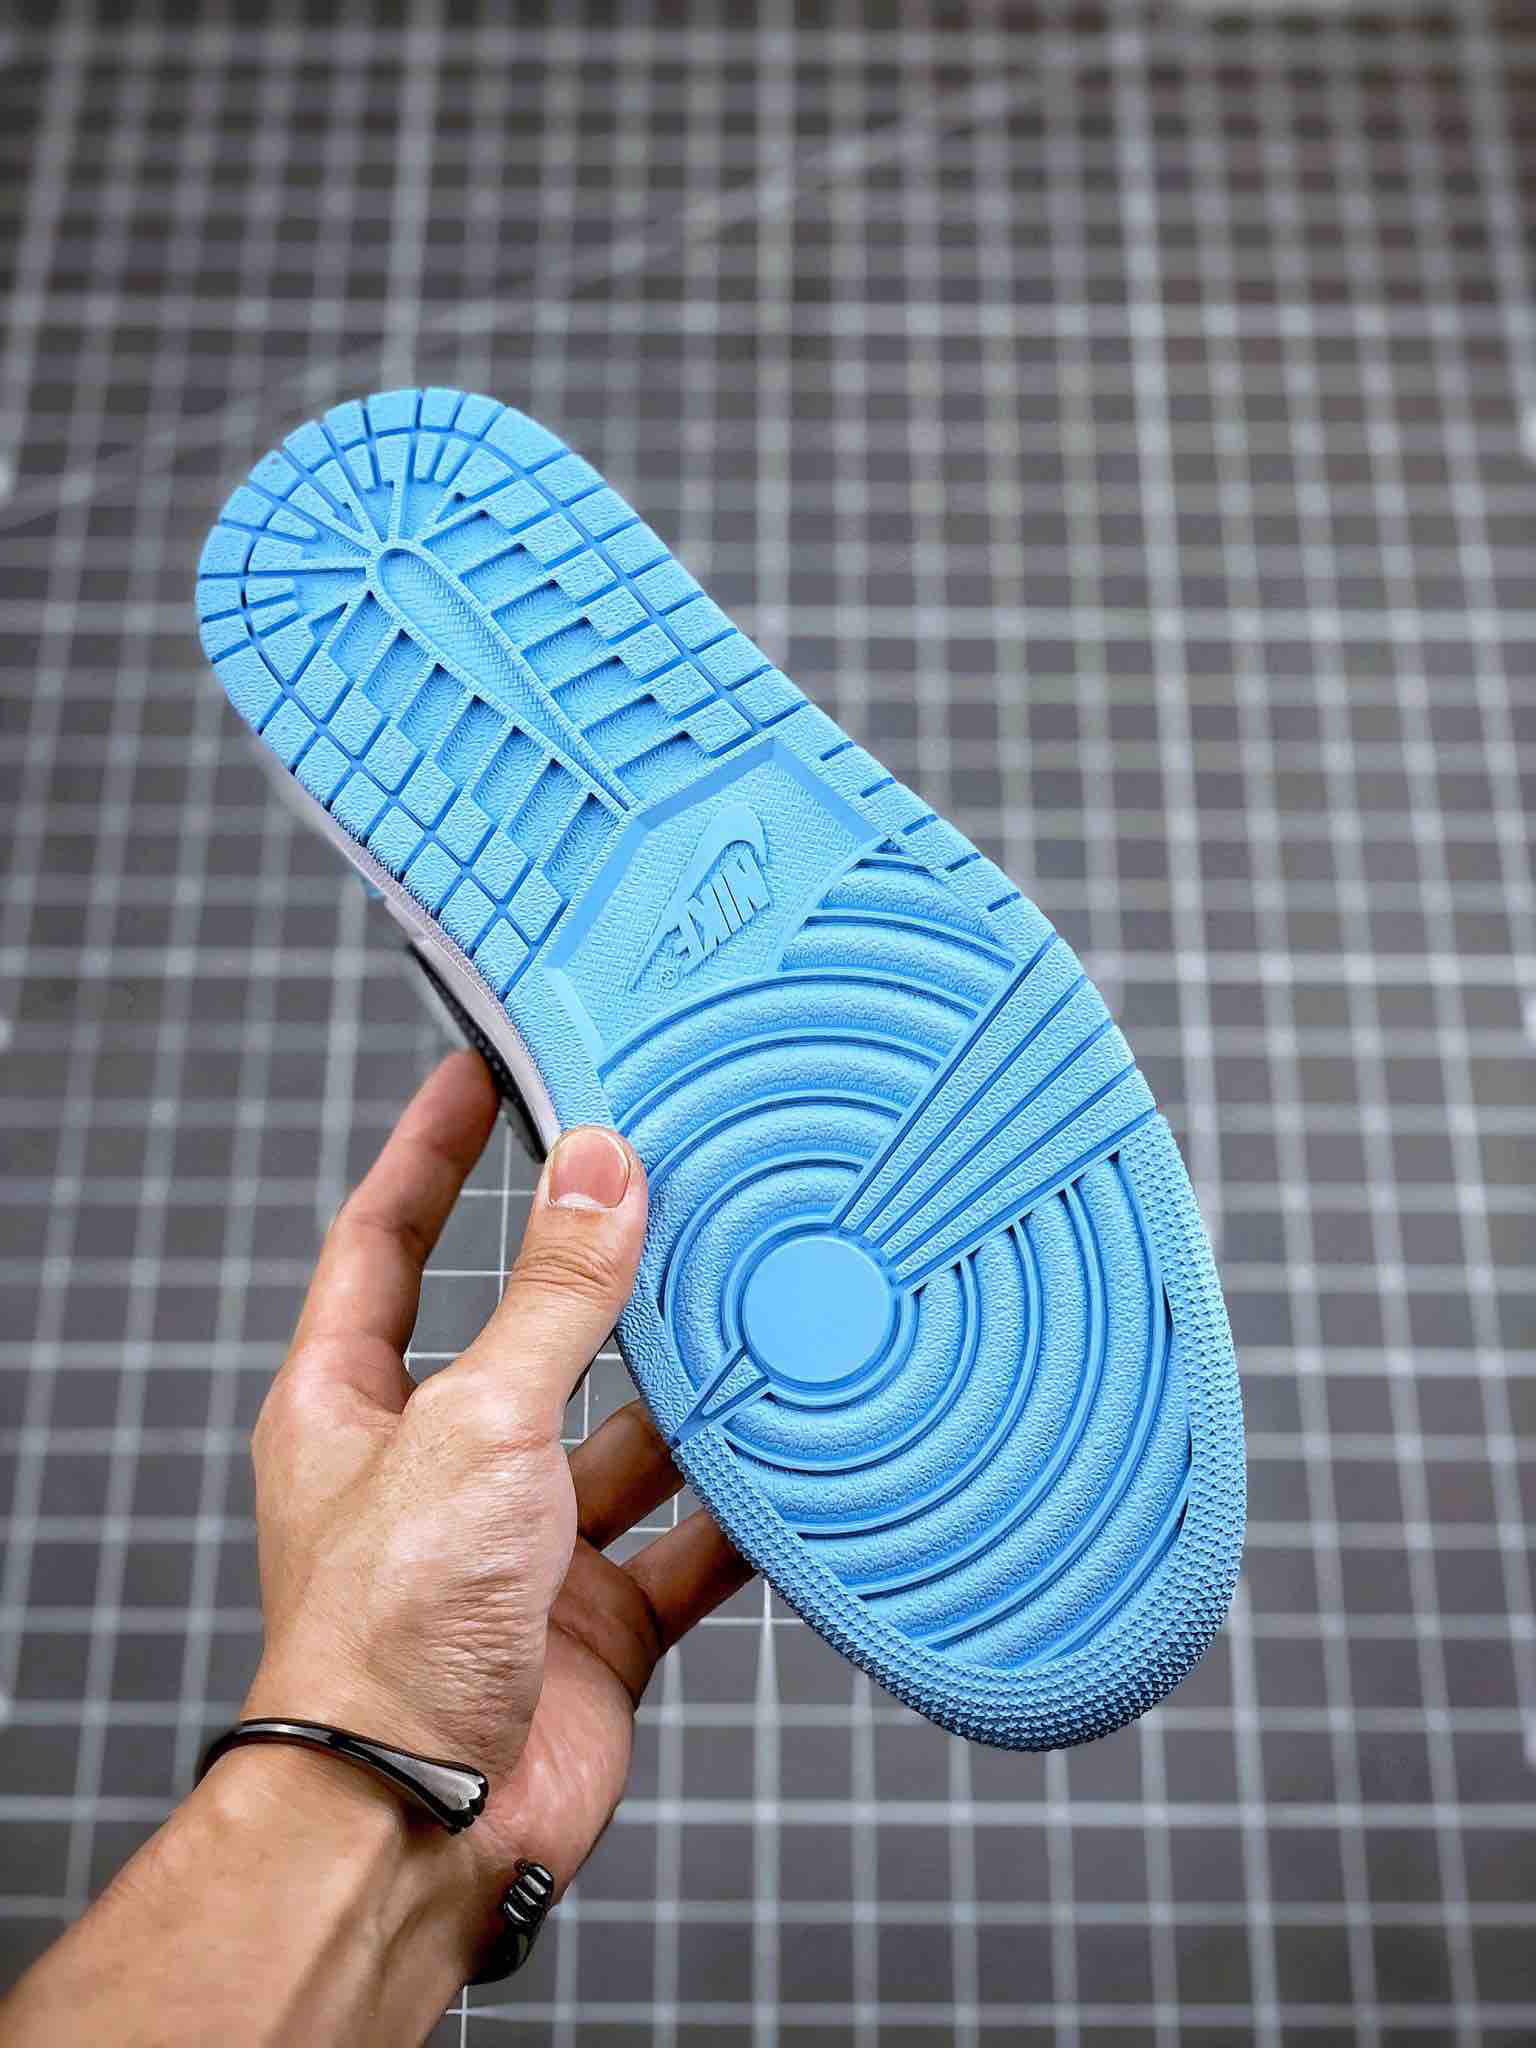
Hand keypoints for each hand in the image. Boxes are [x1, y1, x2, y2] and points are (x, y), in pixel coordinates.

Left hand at [243, 1051, 753, 1945]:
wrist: (425, 1822)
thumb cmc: (390, 1631)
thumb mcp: (476, 1422)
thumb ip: (552, 1298)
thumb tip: (601, 1170)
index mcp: (354, 1406)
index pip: (386, 1239)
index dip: (432, 1150)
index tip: (483, 1069)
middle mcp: (438, 1465)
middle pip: (527, 1332)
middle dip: (598, 1272)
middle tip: (671, 1182)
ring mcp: (521, 1544)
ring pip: (624, 1436)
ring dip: (689, 1393)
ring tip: (761, 1311)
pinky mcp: (595, 1616)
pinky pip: (685, 1542)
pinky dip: (738, 1509)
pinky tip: (793, 1460)